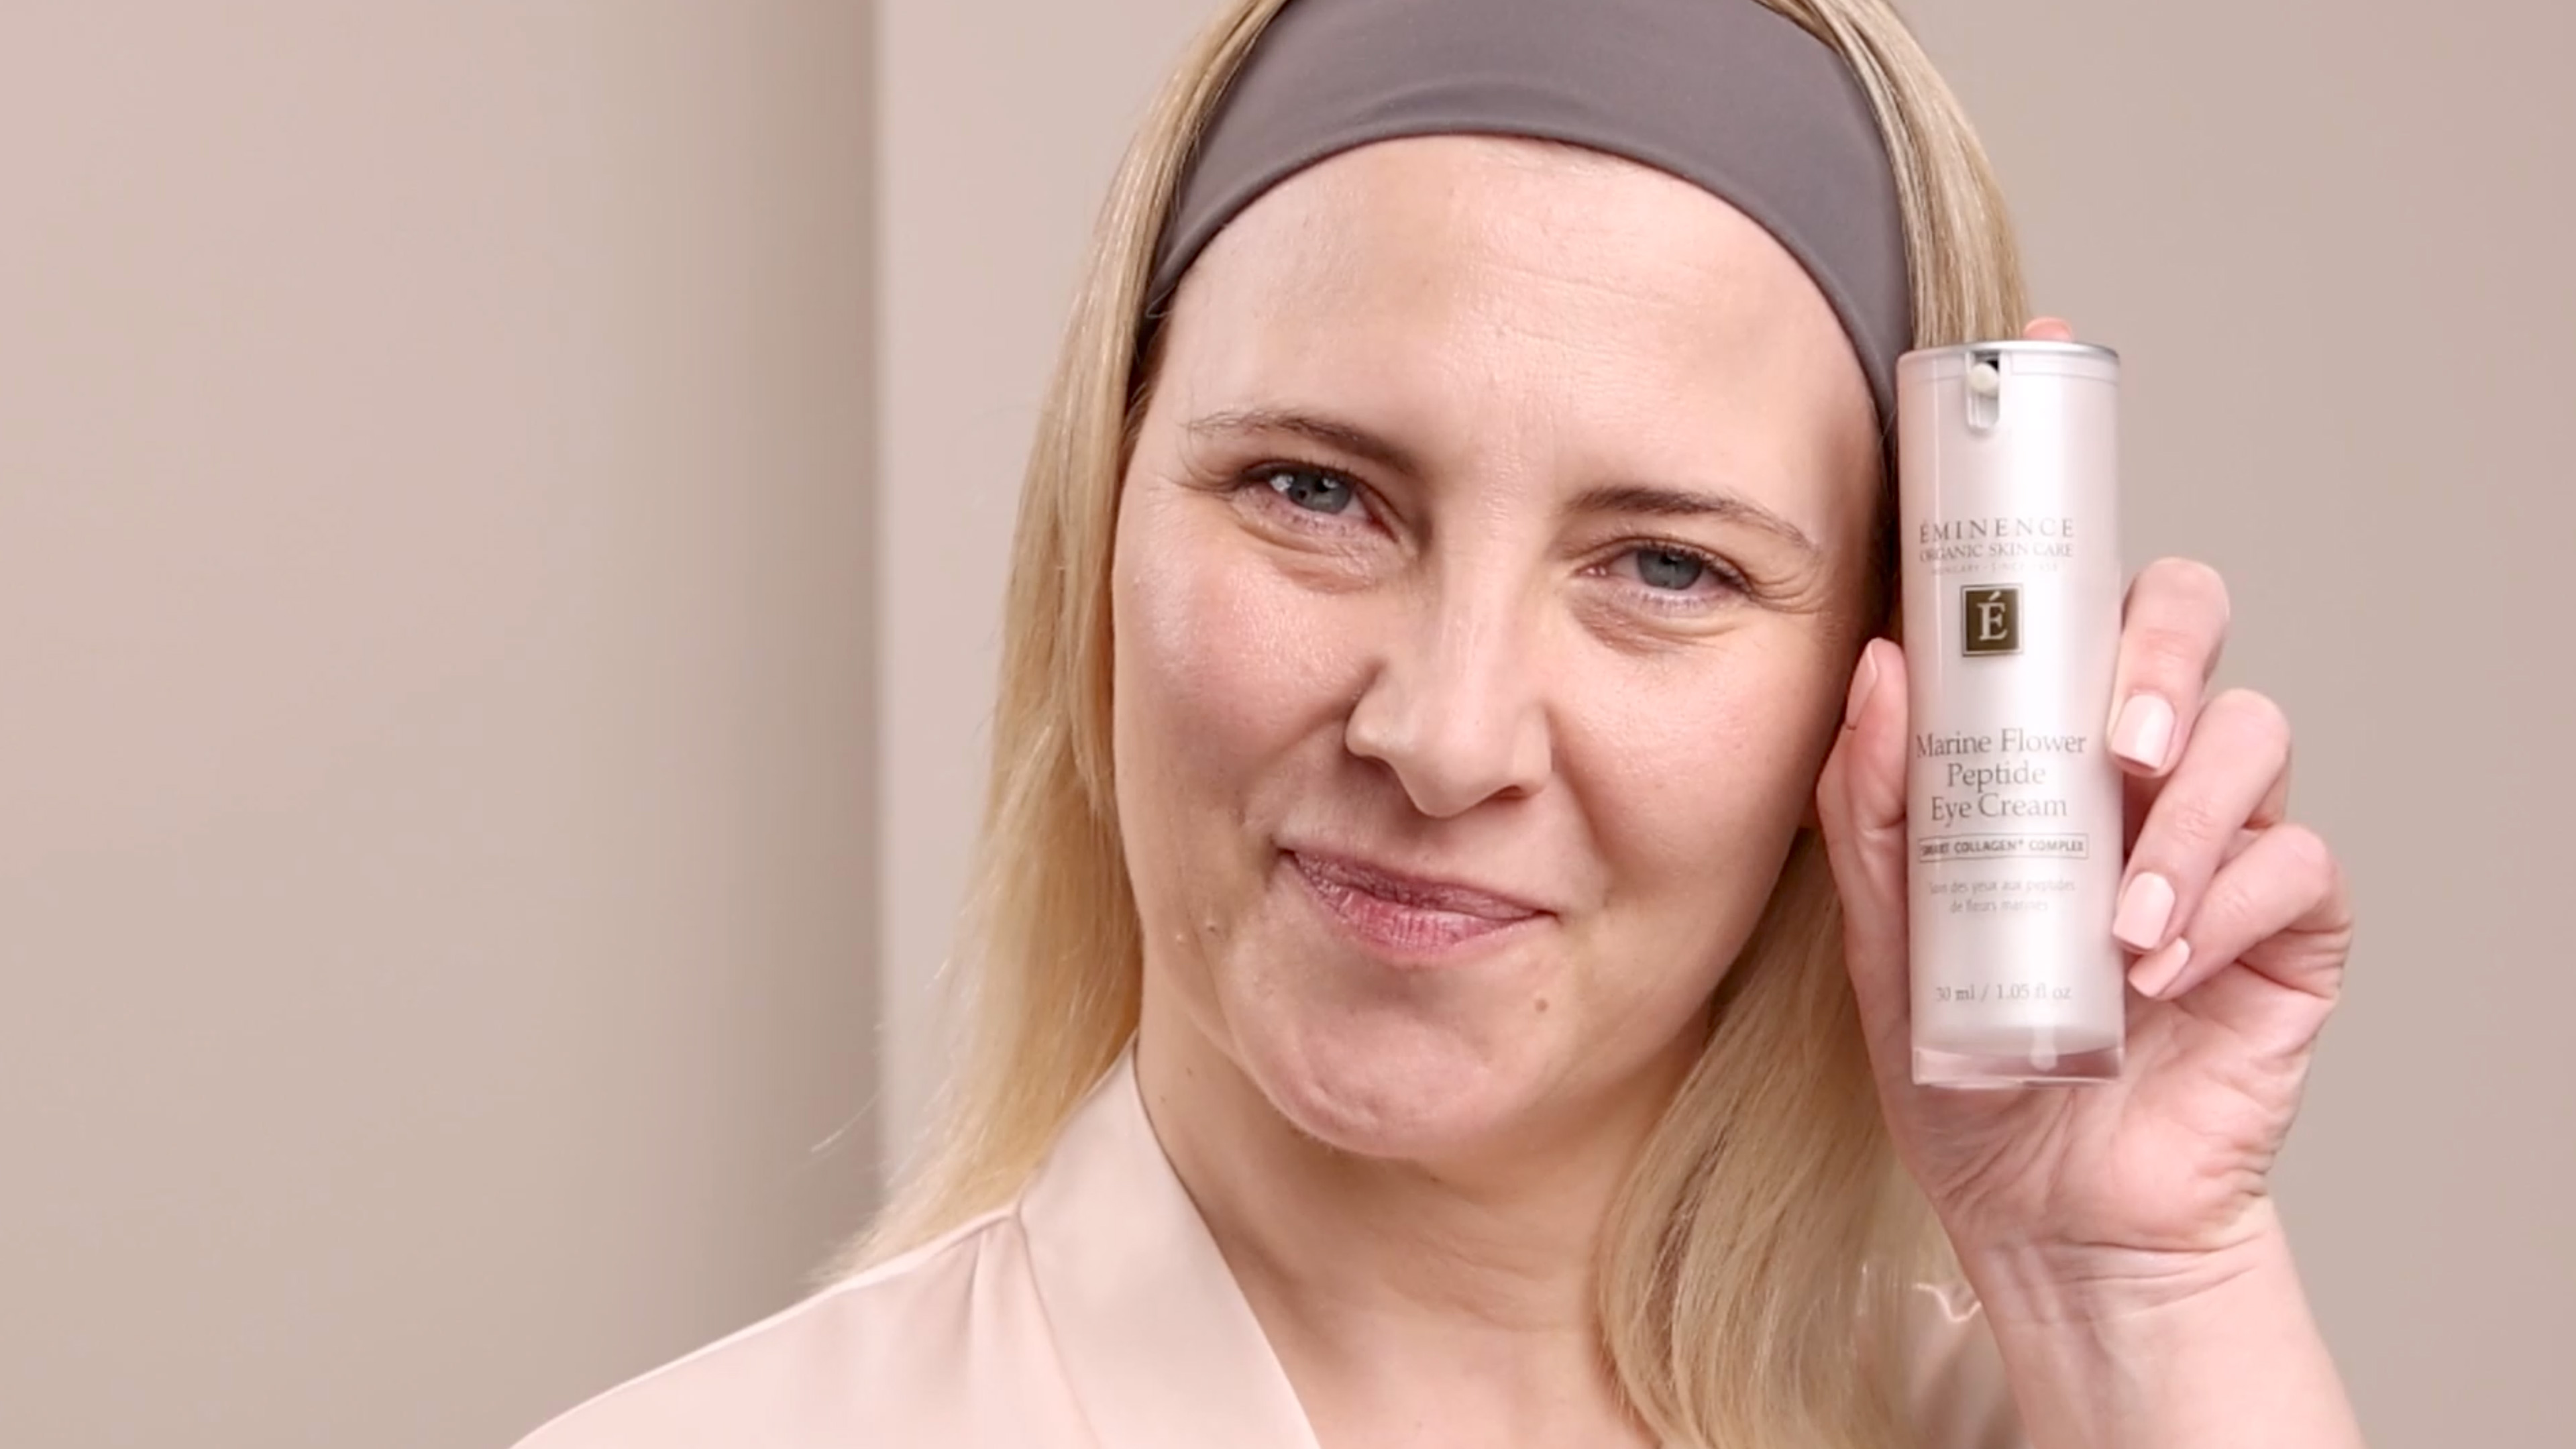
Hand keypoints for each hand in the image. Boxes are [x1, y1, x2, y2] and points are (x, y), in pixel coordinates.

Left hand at [1813, 318, 2355, 1311]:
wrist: (2037, 1202)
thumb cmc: (1963, 1055)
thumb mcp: (1884, 928)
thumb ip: (1877, 803)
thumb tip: (1880, 665)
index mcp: (2039, 742)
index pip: (2065, 597)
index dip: (2060, 498)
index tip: (2036, 388)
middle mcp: (2140, 765)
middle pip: (2188, 621)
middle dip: (2156, 654)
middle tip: (2111, 738)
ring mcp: (2221, 837)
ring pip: (2254, 735)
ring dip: (2185, 814)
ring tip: (2118, 910)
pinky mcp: (2288, 924)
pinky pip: (2295, 864)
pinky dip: (2223, 903)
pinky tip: (2156, 966)